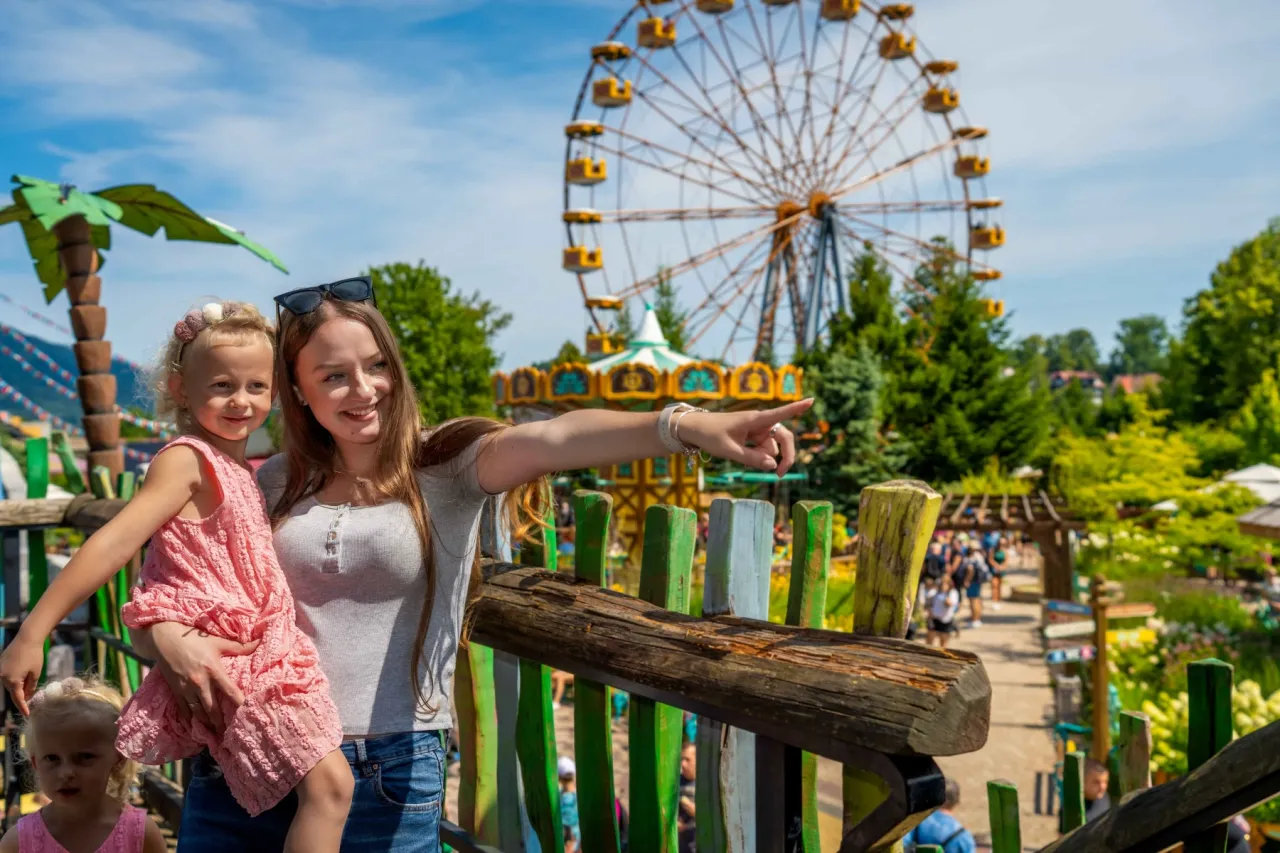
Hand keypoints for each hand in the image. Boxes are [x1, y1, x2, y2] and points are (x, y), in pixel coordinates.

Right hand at [0, 636, 45, 715]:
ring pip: (9, 684)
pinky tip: (23, 675)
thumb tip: (27, 696)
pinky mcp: (0, 664)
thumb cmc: (34, 655)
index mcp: (12, 681)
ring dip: (17, 686)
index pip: (18, 699)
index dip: (23, 707)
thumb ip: (31, 687)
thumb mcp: (36, 673)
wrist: (27, 638)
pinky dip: (14, 679)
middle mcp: (2, 677)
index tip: (27, 714)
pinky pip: (7, 676)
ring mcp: (0, 671)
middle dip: (21, 695)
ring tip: (29, 684)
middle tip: (32, 699)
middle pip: (13, 691)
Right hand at [147, 622, 257, 734]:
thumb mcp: (218, 642)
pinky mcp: (176, 691)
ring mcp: (186, 689)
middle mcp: (200, 683)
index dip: (239, 704)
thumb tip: (259, 642)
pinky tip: (195, 727)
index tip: (247, 715)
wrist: (165, 639)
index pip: (230, 691)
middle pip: (213, 708)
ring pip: (198, 712)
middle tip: (229, 735)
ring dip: (207, 724)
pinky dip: (190, 719)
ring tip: (215, 735)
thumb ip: (239, 647)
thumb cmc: (194, 639)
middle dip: (221, 723)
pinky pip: (184, 709)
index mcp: (214, 670)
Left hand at [681, 398, 812, 476]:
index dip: (797, 408)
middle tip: (779, 475)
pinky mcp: (751, 435)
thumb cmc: (709, 435)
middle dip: (784, 456)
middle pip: (783, 437)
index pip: (780, 414)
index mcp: (755, 419)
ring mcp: (755, 429)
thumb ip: (752, 459)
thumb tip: (773, 465)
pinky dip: (758, 456)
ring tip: (743, 457)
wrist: (692, 429)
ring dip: (765, 457)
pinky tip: (744, 456)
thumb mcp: (730, 451)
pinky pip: (762, 448)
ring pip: (771, 446)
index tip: (812, 400)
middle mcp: (759, 422)